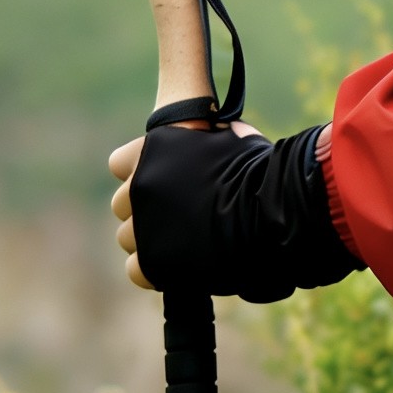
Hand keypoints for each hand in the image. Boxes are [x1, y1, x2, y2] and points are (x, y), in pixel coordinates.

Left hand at [108, 119, 260, 289]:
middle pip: (122, 204)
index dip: (142, 170)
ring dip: (152, 238)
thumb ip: (204, 135)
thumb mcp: (230, 134)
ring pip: (128, 238)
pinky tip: (184, 260)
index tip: (165, 177)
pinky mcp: (152, 263)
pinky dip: (156, 268)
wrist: (273, 212)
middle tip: (182, 211)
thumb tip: (210, 124)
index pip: (119, 163)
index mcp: (152, 150)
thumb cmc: (259, 169)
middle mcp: (139, 186)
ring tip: (188, 237)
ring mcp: (143, 226)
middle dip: (146, 207)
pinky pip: (136, 269)